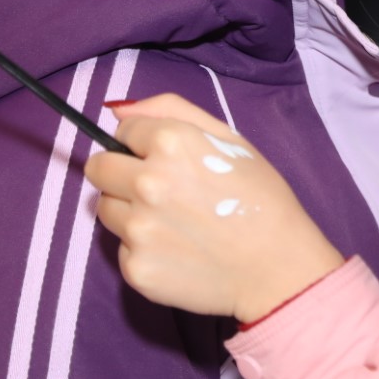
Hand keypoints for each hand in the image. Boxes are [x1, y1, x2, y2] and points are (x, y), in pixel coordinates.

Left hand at [86, 95, 344, 322]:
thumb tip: (118, 110)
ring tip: (173, 223)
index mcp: (171, 143)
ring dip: (130, 212)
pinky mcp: (136, 268)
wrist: (279, 268)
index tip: (168, 162)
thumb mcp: (230, 139)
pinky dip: (144, 249)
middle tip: (159, 192)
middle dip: (122, 174)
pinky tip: (179, 251)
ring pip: (106, 209)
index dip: (143, 146)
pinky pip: (122, 249)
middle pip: (98, 168)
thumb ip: (172, 110)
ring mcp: (138, 229)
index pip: (122, 133)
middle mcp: (147, 182)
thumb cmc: (262, 199)